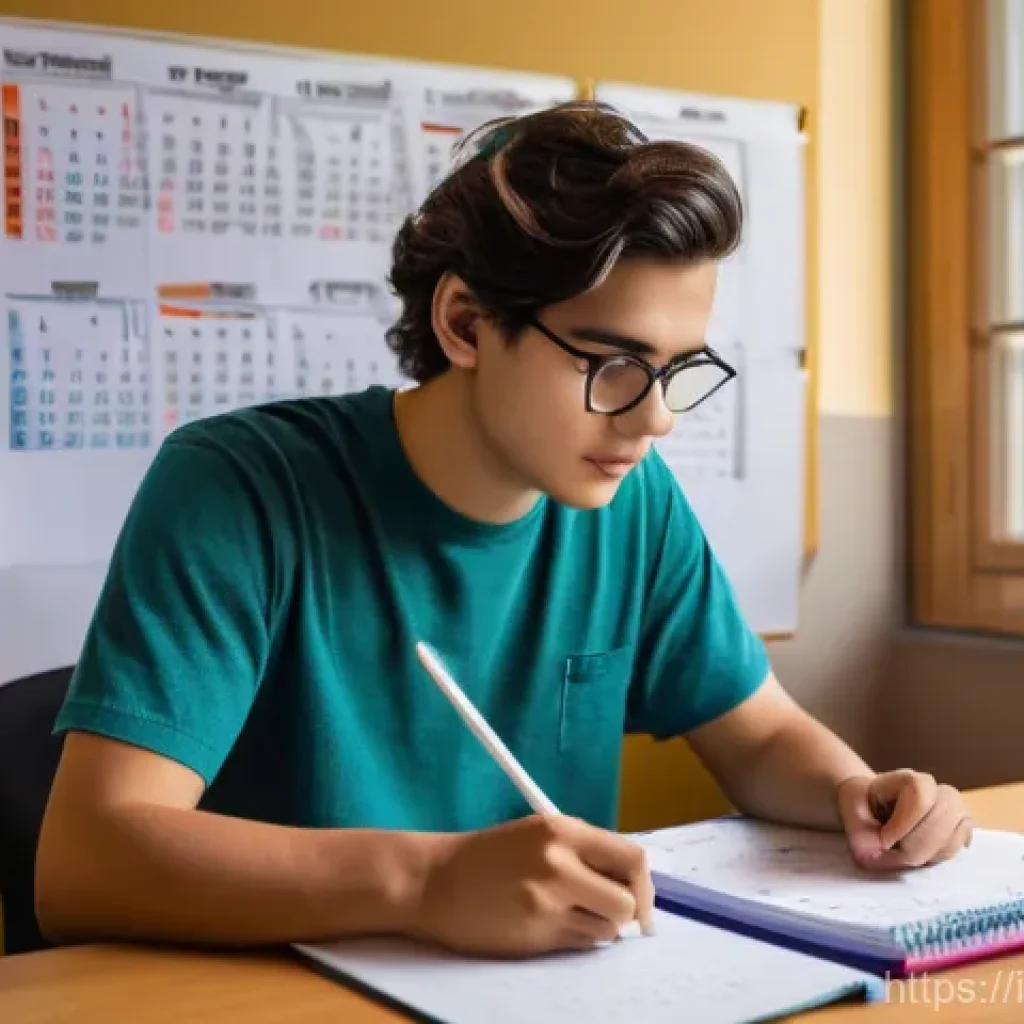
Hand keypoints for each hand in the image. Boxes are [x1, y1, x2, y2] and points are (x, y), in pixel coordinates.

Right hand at [412, 814, 654, 957]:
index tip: (641, 898)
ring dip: (600, 926)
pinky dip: (579, 939)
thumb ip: (583, 851)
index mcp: (562, 830)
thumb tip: (632, 883)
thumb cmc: (490, 856)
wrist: (435, 881)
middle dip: (626, 910)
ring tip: (571, 914)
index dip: (645, 884)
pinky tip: (553, 925)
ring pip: (609, 928)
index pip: (631, 857)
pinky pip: (582, 944)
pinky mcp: (535, 934)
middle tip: (608, 910)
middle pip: (628, 900)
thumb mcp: (539, 835)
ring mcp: (547, 902)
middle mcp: (559, 863)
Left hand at [836, 771, 973, 870]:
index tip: (883, 841)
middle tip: (893, 855)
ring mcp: (955, 809)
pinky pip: (959, 846)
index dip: (904, 824)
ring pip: (956, 833)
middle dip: (917, 845)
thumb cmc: (862, 809)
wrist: (872, 809)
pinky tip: (919, 855)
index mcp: (908, 779)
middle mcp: (937, 790)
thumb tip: (878, 852)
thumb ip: (862, 834)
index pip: (920, 797)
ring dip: (929, 853)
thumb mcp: (851, 816)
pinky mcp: (961, 828)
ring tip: (903, 855)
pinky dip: (939, 857)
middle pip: (945, 815)